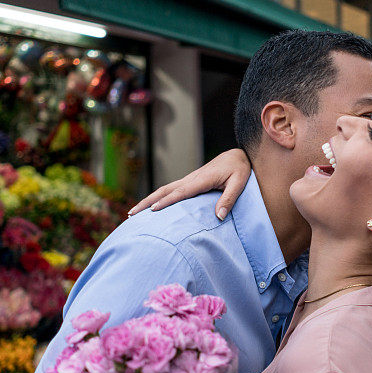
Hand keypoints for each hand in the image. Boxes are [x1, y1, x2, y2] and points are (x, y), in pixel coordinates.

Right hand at [128, 148, 251, 218]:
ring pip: (164, 190)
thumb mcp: (239, 183)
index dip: (167, 201)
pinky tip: (152, 207)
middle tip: (131, 215)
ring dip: (148, 200)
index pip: (181, 192)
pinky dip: (158, 198)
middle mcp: (191, 179)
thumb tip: (218, 216)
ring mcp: (189, 180)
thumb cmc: (240, 169)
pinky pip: (171, 191)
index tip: (153, 210)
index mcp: (202, 179)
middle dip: (147, 202)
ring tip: (134, 213)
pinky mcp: (190, 182)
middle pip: (164, 191)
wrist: (237, 156)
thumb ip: (229, 199)